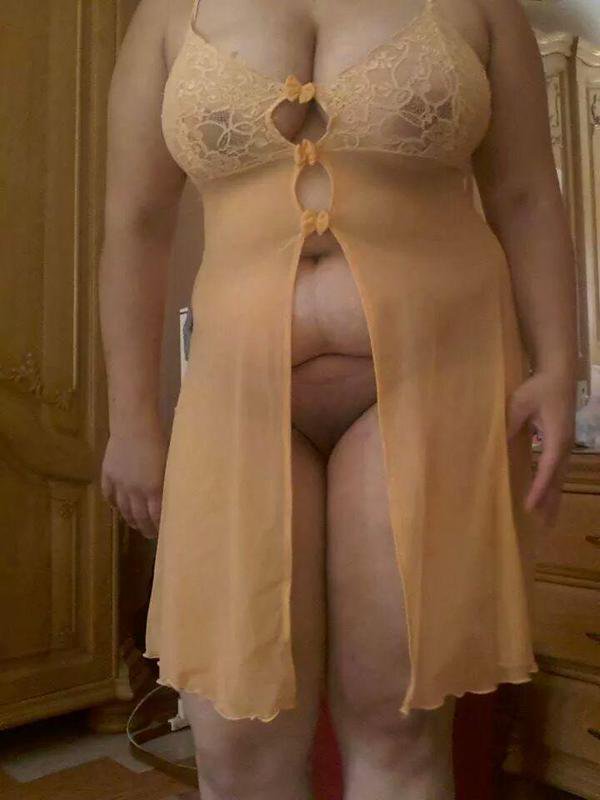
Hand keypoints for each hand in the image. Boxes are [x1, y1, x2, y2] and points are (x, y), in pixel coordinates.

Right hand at [101, 418, 167, 538]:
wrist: (135, 423)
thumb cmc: (160, 439)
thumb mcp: (170, 463)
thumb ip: (169, 482)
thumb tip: (173, 496)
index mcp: (154, 488)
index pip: (156, 516)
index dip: (159, 527)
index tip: (165, 534)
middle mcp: (135, 490)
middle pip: (139, 516)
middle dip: (145, 528)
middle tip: (150, 535)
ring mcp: (119, 483)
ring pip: (123, 509)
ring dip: (130, 519)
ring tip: (135, 525)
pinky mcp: (108, 474)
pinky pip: (109, 495)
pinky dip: (113, 504)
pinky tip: (117, 508)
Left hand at [506, 370, 575, 527]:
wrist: (558, 374)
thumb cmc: (538, 388)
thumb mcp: (520, 403)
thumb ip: (510, 422)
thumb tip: (498, 442)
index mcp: (556, 437)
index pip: (548, 468)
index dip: (539, 488)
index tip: (530, 506)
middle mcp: (564, 445)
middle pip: (558, 480)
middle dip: (550, 503)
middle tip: (542, 526)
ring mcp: (566, 445)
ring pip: (560, 478)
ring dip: (553, 498)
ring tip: (547, 521)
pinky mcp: (562, 444)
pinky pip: (558, 471)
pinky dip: (552, 486)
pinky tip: (546, 497)